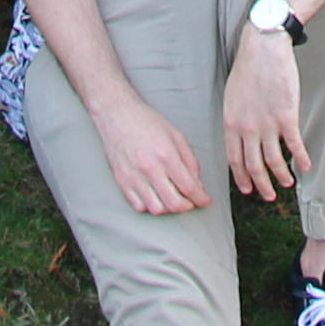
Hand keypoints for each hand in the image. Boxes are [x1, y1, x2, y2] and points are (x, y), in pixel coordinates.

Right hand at [90, 88, 209, 216]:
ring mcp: (134, 177)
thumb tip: (198, 185)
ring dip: (169, 208)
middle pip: (174, 203)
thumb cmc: (148, 123)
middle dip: (188, 207)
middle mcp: (150, 169)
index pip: (189, 187)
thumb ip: (190, 161)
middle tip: (191, 202)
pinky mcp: (122, 181)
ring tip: (173, 198)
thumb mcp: (177, 136)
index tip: (206, 202)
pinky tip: (155, 196)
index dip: (201, 199)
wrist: (118, 116)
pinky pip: (138, 206)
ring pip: (156, 209)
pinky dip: (150, 206)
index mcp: (167, 155)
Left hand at [221, 25, 310, 198]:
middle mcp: (247, 128)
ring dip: (281, 176)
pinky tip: (306, 167)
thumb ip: (235, 119)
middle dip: (261, 185)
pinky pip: (294, 145)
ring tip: (287, 184)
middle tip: (268, 195)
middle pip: (253, 165)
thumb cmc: (247, 69)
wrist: (263, 48)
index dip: (241, 177)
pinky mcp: (286, 116)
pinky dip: (301, 159)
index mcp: (231, 123)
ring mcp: (267, 124)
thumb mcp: (232, 97)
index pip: (234, 159)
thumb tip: (240, 135)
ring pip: (274, 160)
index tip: (247, 188)